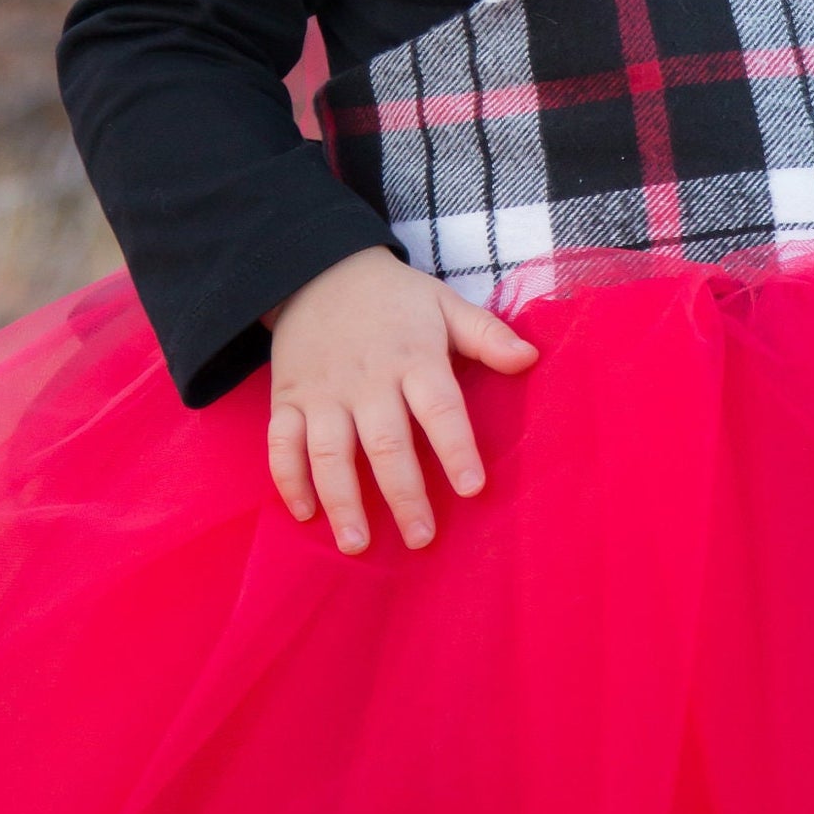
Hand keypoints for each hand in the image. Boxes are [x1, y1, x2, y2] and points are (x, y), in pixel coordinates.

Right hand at [262, 245, 537, 552]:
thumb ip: (486, 335)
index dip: (456, 448)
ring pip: (330, 453)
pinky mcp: (288, 399)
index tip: (473, 488)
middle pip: (385, 443)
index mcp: (412, 357)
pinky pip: (282, 444)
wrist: (318, 269)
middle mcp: (367, 380)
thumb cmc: (394, 298)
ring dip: (343, 500)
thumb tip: (531, 358)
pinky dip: (288, 480)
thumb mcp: (444, 304)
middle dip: (403, 494)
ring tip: (358, 544)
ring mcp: (323, 392)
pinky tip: (306, 514)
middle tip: (421, 538)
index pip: (439, 407)